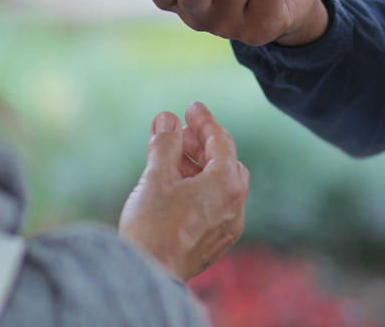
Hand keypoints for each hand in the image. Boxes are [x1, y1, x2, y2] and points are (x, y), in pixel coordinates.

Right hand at [119, 101, 249, 280]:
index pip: (221, 141)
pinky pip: (215, 205)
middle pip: (225, 162)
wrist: (148, 277)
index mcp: (226, 184)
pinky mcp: (217, 242)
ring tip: (171, 158)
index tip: (191, 108)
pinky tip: (176, 187)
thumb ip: (165, 144)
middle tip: (180, 134)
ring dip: (199, 167)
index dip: (205, 121)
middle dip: (203, 144)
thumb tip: (168, 119)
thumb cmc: (152, 226)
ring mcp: (228, 225)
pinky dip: (200, 189)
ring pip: (220, 185)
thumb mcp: (156, 177)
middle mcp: (235, 204)